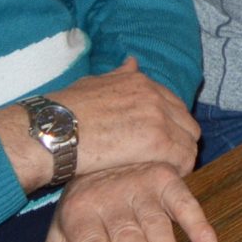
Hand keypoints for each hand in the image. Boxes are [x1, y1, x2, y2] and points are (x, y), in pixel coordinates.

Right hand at [0, 55, 200, 192]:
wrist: (51, 131)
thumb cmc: (63, 112)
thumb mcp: (93, 83)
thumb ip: (118, 76)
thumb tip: (132, 62)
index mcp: (140, 81)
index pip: (173, 104)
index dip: (170, 126)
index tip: (162, 142)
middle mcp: (153, 95)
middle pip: (187, 122)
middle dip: (180, 141)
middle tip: (166, 160)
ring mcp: (157, 117)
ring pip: (190, 141)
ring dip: (181, 157)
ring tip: (165, 172)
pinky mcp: (157, 141)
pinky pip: (183, 158)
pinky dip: (179, 169)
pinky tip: (165, 179)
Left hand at [43, 163, 217, 241]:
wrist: (99, 150)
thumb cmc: (85, 207)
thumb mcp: (62, 227)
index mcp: (79, 212)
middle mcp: (109, 197)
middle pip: (125, 235)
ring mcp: (139, 184)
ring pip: (154, 221)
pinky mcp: (164, 177)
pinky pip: (183, 200)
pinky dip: (196, 221)